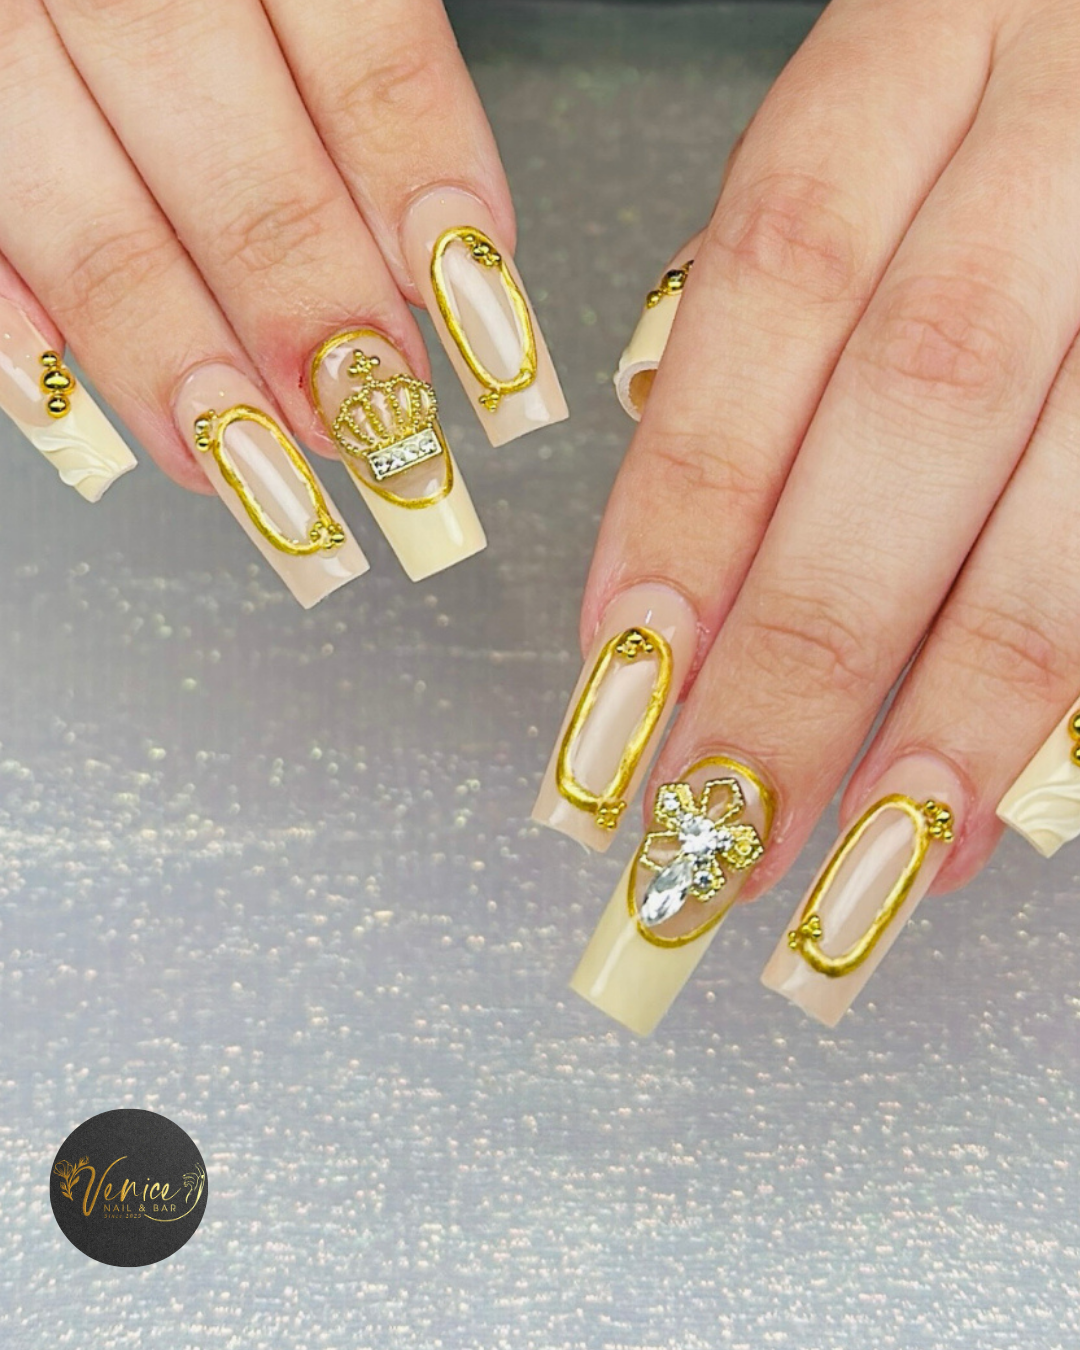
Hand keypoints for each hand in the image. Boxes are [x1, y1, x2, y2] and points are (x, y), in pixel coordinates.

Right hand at [0, 0, 564, 597]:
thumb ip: (363, 75)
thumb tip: (438, 266)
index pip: (370, 56)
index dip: (431, 210)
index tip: (492, 345)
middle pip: (230, 158)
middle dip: (312, 316)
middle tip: (377, 430)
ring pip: (89, 216)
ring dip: (178, 365)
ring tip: (257, 474)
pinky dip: (13, 324)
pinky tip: (76, 409)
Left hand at [535, 0, 1079, 1030]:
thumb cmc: (996, 88)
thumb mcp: (873, 132)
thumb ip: (786, 312)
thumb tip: (680, 560)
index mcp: (923, 41)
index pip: (777, 285)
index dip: (693, 498)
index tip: (620, 680)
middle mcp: (1065, 125)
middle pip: (917, 406)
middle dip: (803, 647)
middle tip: (711, 831)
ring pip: (1075, 491)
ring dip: (961, 701)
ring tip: (871, 870)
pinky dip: (1069, 676)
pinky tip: (993, 794)